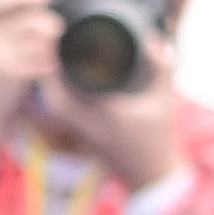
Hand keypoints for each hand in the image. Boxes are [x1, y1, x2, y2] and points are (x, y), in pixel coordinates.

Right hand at [0, 0, 59, 176]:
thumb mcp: (21, 33)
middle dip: (34, 21)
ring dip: (36, 45)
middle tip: (58, 27)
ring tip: (52, 50)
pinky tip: (51, 66)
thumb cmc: (13, 60)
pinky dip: (35, 67)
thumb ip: (35, 16)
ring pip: (10, 44)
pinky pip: (14, 69)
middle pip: (7, 20)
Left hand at [36, 46, 185, 190]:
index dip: (58, 65)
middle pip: (53, 95)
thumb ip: (161, 68)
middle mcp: (87, 123)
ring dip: (53, 85)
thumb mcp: (165, 100)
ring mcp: (82, 133)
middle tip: (51, 51)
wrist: (154, 175)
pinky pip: (64, 114)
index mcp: (104, 111)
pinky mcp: (83, 138)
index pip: (70, 86)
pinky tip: (67, 84)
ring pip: (56, 106)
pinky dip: (62, 98)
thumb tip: (155, 40)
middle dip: (48, 73)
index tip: (59, 43)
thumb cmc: (159, 138)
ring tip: (57, 63)